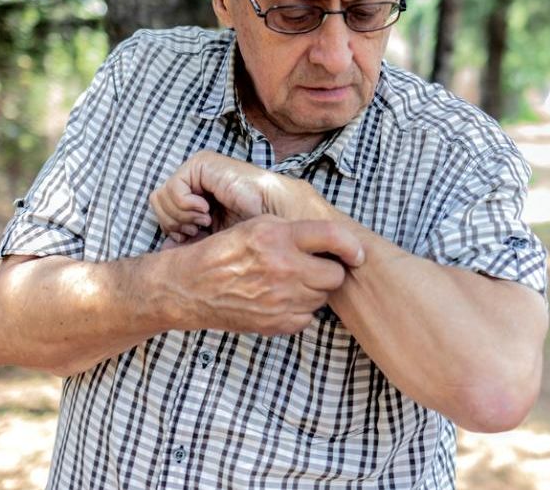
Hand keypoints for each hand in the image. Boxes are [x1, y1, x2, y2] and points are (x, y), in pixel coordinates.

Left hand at [149, 150, 324, 244]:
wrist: (272, 216)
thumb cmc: (248, 229)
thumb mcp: (210, 240)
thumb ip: (188, 242)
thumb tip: (163, 250)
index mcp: (195, 196)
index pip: (163, 212)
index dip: (172, 230)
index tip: (194, 237)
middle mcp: (193, 181)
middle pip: (158, 205)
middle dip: (175, 223)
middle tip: (200, 228)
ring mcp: (195, 171)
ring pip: (161, 197)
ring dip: (182, 215)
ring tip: (206, 219)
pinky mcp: (200, 164)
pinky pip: (174, 189)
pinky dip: (186, 206)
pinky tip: (206, 210)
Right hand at [167, 215, 363, 334]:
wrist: (193, 288)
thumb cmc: (225, 252)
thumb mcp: (256, 225)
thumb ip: (294, 229)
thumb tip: (331, 239)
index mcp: (278, 237)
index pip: (332, 237)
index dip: (350, 246)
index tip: (356, 253)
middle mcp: (284, 268)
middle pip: (334, 274)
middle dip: (327, 270)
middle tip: (311, 266)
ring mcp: (282, 299)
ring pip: (322, 297)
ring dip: (313, 290)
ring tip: (290, 282)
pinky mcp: (278, 323)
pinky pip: (308, 317)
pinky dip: (300, 310)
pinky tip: (280, 299)